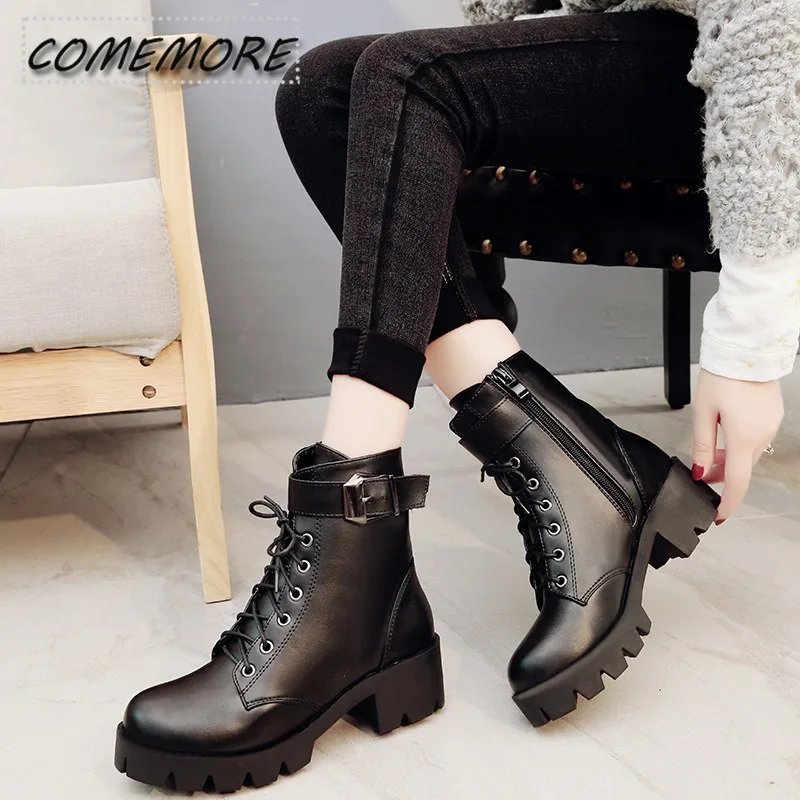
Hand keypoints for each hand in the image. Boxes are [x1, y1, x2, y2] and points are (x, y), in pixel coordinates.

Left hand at [692, 369, 783, 522]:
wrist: (746, 350)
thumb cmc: (722, 376)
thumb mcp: (702, 413)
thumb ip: (701, 445)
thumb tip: (700, 471)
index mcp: (743, 437)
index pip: (737, 482)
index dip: (727, 503)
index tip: (718, 516)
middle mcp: (762, 434)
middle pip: (742, 468)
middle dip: (722, 476)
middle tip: (702, 474)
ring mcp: (770, 425)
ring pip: (749, 454)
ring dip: (731, 459)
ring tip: (710, 453)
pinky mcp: (772, 416)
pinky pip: (755, 439)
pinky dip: (740, 444)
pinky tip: (726, 435)